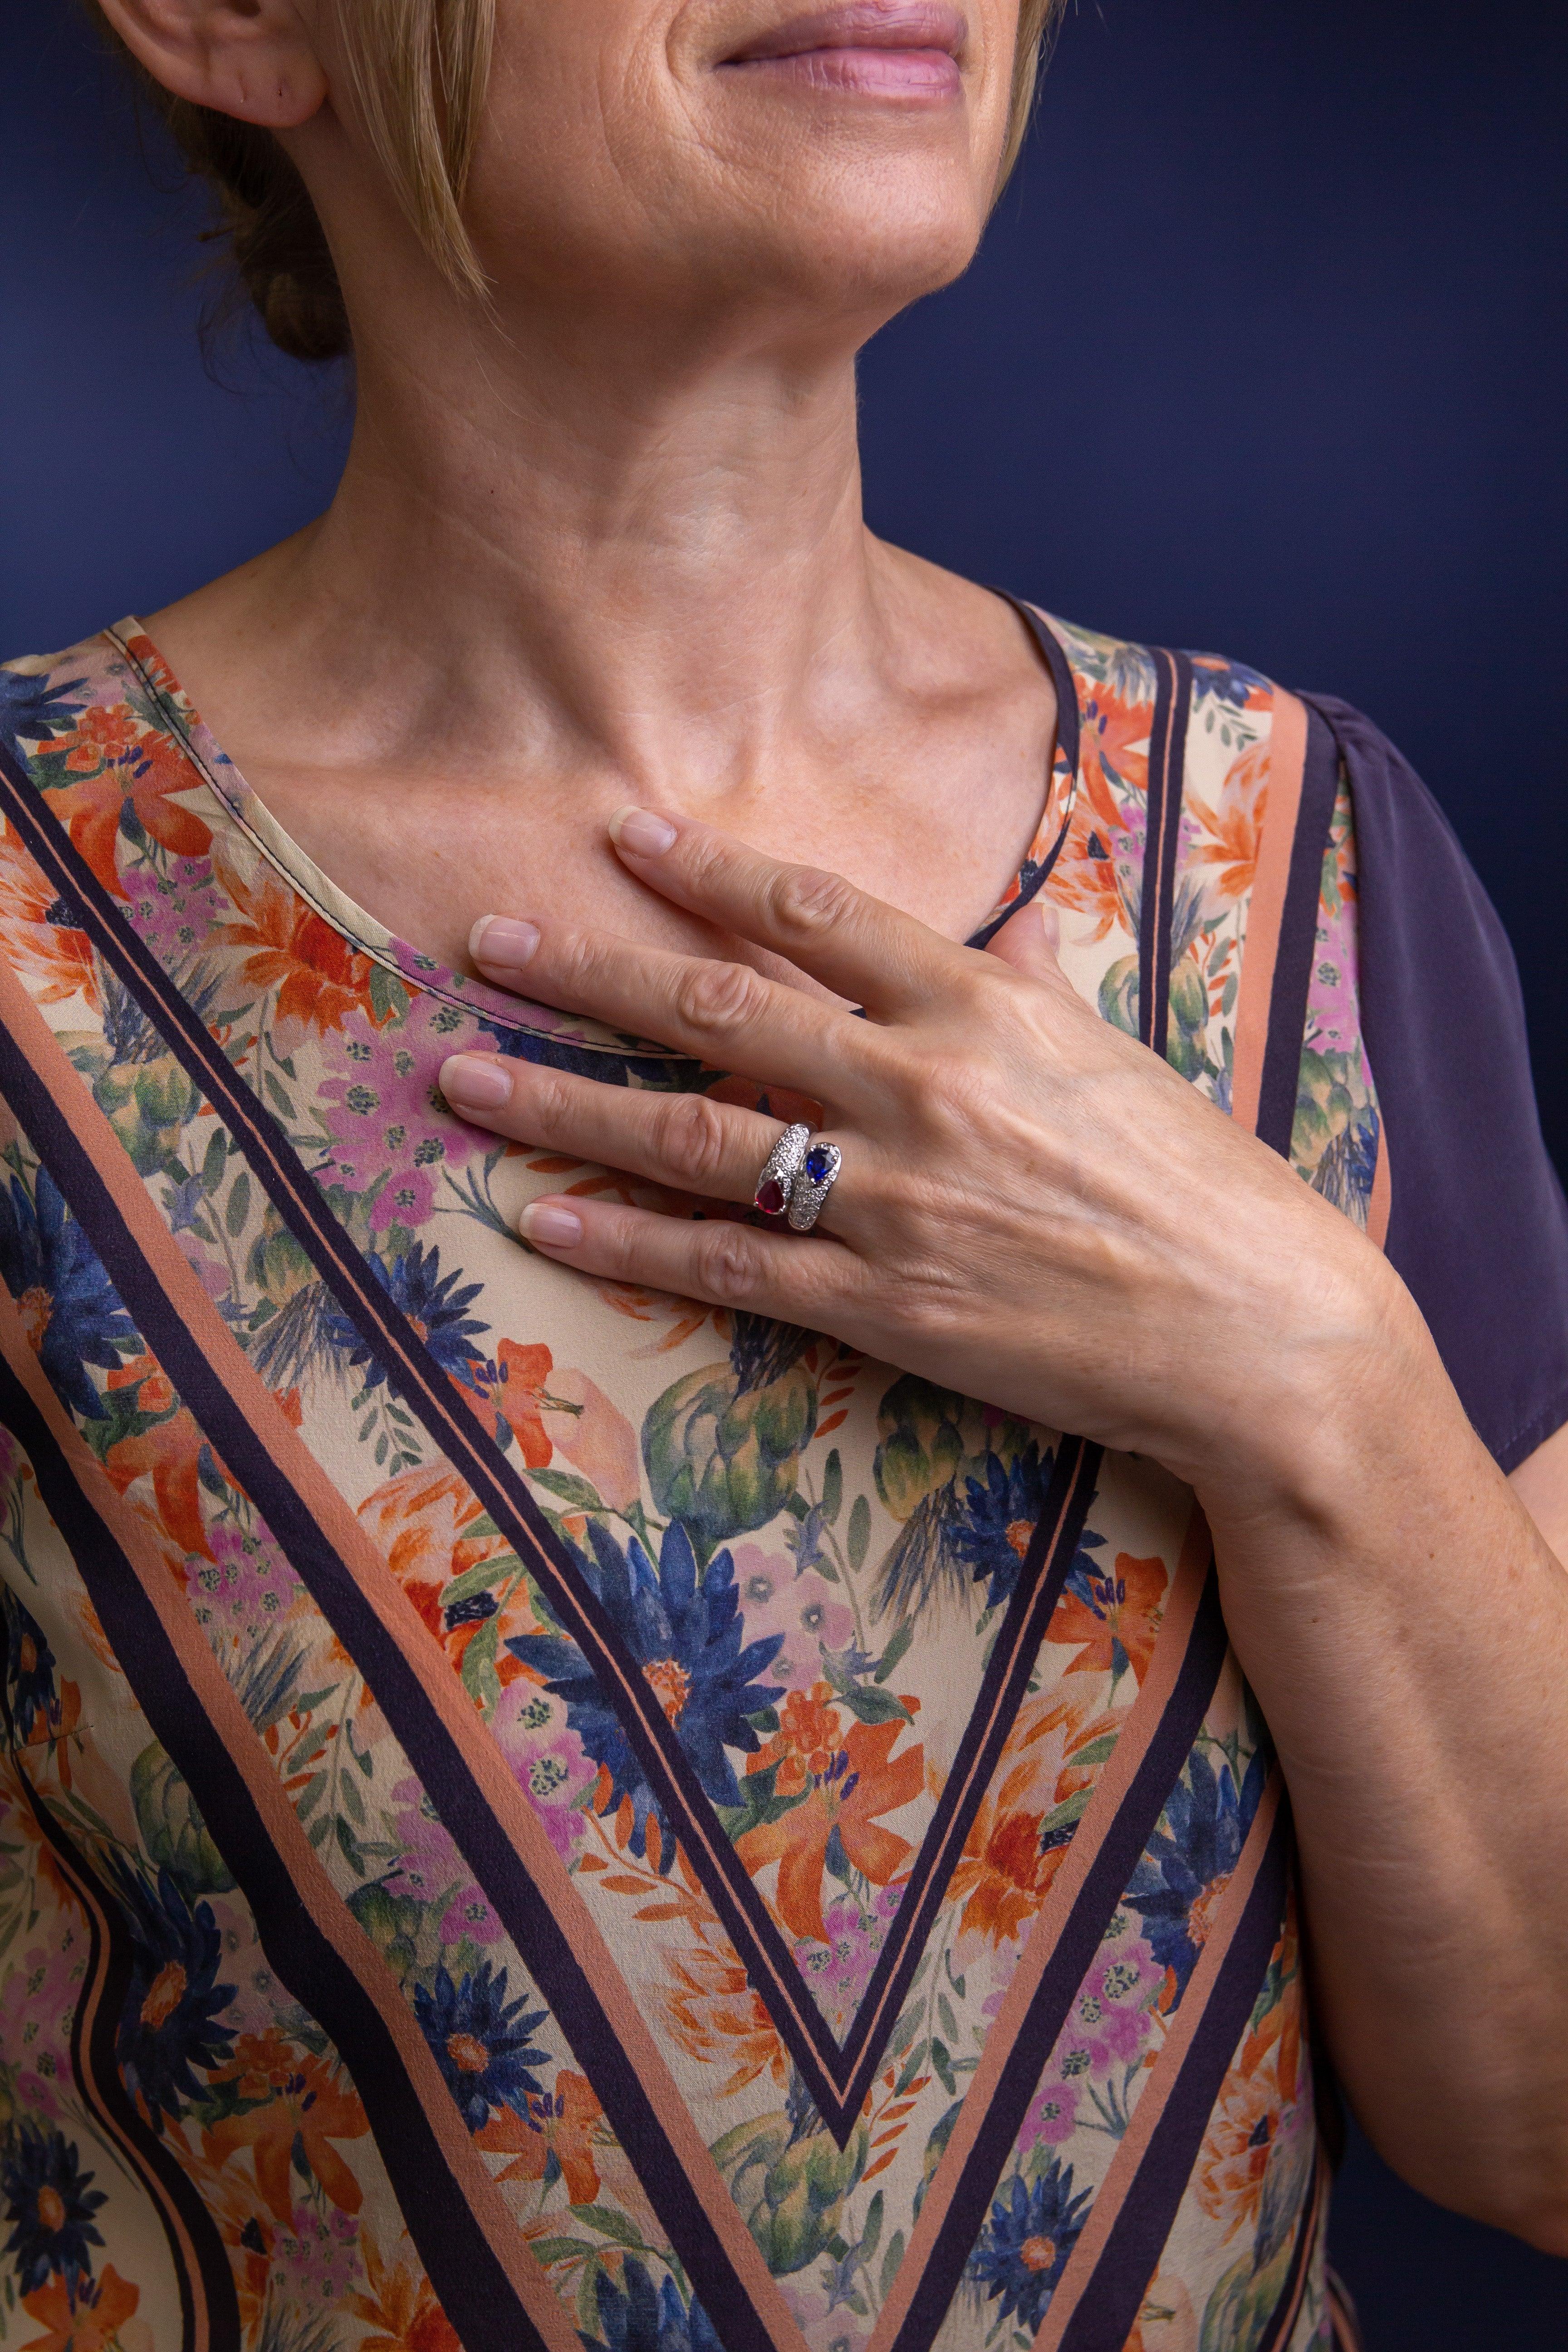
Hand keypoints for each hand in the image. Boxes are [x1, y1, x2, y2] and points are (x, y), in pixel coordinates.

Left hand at [438, 806, 1406, 1518]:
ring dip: (564, 1103)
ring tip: (462, 1080)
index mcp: (983, 1008)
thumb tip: (1011, 915)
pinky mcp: (882, 1306)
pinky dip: (626, 1239)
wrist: (1258, 1330)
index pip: (815, 914)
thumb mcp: (1115, 1055)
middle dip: (587, 972)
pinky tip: (543, 1217)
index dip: (708, 868)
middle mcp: (920, 1089)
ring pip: (692, 1135)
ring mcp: (893, 1200)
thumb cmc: (1197, 1184)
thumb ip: (1034, 981)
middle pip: (717, 1010)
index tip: (621, 832)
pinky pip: (723, 1265)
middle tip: (486, 942)